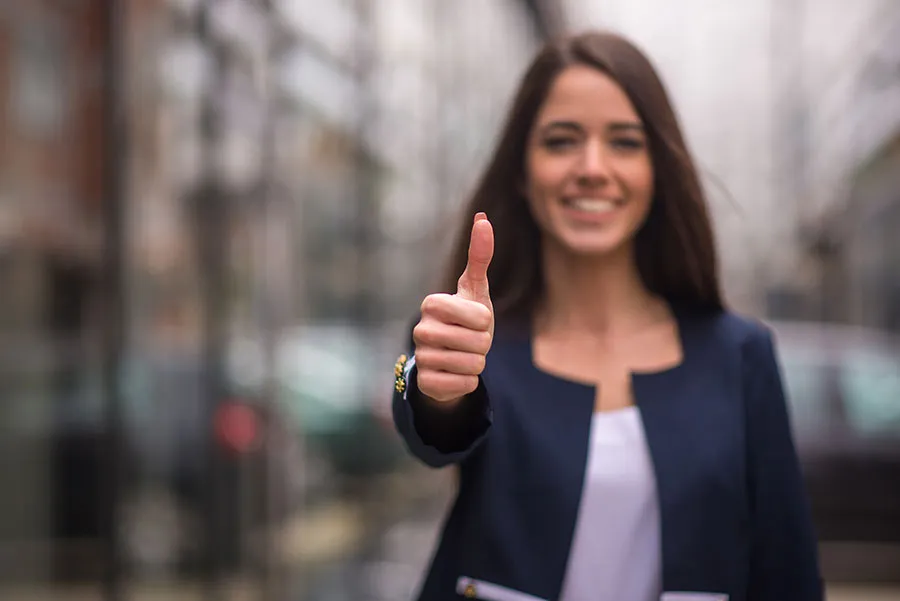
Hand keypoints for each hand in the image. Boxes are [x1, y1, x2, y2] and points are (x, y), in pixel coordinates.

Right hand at [413, 212, 493, 402]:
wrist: (450, 359)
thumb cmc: (466, 320)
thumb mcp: (476, 290)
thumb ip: (479, 255)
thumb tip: (482, 217)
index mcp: (432, 304)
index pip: (478, 316)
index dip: (484, 321)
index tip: (474, 320)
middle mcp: (421, 329)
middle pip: (479, 342)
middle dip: (484, 345)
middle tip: (470, 341)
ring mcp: (421, 357)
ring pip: (473, 364)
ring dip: (477, 363)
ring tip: (463, 356)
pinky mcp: (425, 384)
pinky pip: (465, 384)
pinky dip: (469, 382)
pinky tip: (456, 374)